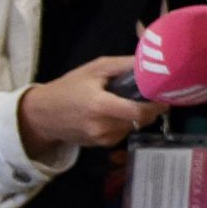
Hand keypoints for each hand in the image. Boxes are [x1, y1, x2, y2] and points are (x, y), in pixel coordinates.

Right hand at [17, 56, 158, 156]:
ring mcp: (101, 139)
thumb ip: (124, 65)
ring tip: (132, 101)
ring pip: (134, 127)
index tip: (164, 93)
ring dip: (139, 116)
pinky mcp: (101, 146)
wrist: (42, 115)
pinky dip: (126, 123)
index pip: (139, 111)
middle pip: (141, 120)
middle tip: (153, 94)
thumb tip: (150, 61)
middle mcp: (102, 126)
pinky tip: (117, 113)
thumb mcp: (95, 69)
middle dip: (151, 108)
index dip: (156, 104)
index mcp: (100, 106)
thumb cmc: (69, 87)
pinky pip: (123, 133)